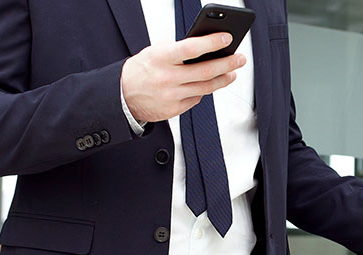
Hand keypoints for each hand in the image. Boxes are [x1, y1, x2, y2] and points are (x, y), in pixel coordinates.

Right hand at [120, 32, 245, 122]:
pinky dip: (204, 91)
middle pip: (206, 71)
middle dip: (227, 63)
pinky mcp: (174, 109)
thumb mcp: (156, 52)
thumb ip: (179, 50)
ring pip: (206, 88)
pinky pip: (197, 99)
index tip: (227, 37)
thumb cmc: (142, 70)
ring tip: (232, 72)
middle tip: (239, 58)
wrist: (123, 95)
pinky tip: (209, 84)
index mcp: (161, 58)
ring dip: (223, 79)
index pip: (192, 48)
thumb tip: (207, 47)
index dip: (212, 42)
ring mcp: (171, 96)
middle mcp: (167, 78)